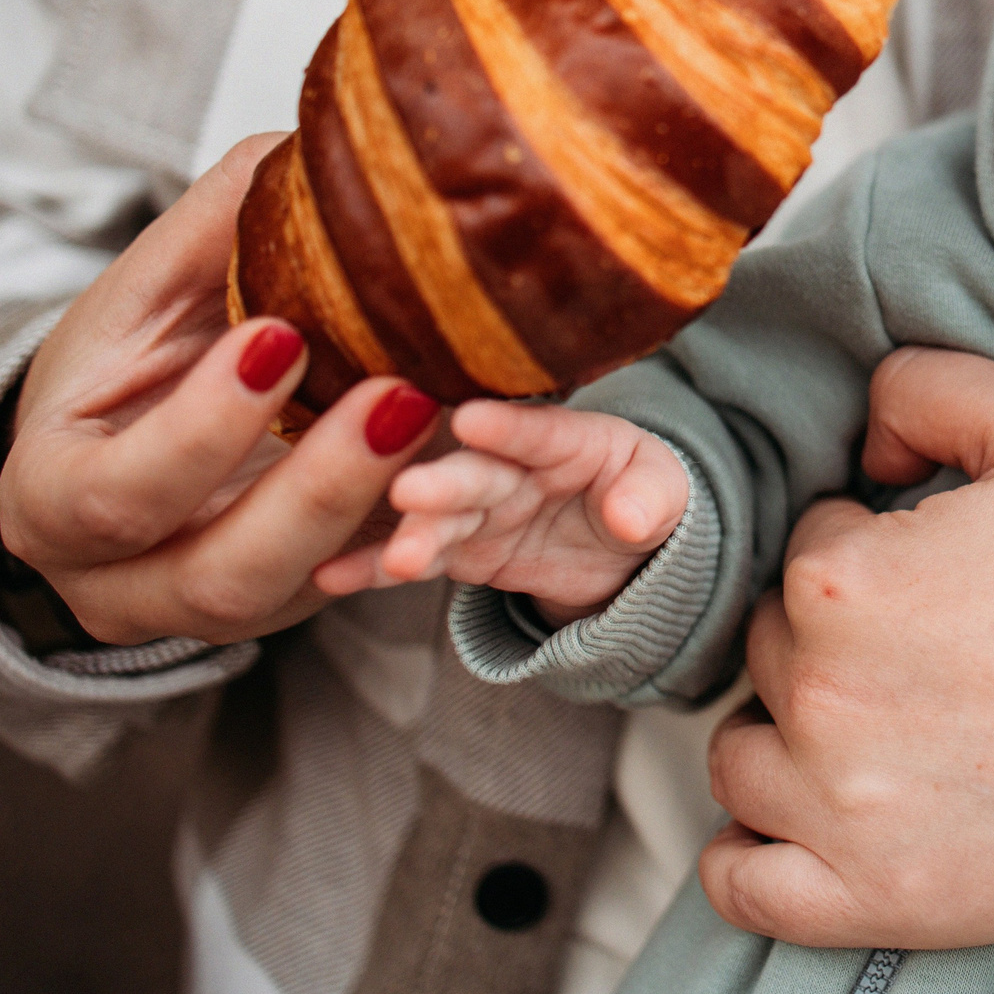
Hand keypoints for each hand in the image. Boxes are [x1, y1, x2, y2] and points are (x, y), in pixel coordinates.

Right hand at [0, 135, 446, 647]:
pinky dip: (409, 530)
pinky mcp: (286, 603)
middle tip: (400, 393)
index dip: (199, 428)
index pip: (114, 492)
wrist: (137, 433)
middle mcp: (118, 580)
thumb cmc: (137, 355)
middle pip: (215, 573)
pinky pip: (351, 587)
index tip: (281, 338)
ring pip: (293, 591)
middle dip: (315, 490)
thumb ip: (215, 228)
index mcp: (53, 495)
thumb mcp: (151, 287)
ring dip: (373, 508)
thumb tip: (303, 150)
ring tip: (443, 413)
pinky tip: (465, 460)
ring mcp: (204, 607)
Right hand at [330, 401, 687, 622]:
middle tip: (408, 489)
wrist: (618, 544)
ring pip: (442, 517)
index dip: (508, 426)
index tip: (471, 418)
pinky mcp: (458, 548)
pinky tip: (327, 574)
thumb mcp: (666, 492)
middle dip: (445, 480)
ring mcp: (480, 505)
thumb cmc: (641, 492)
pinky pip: (416, 558)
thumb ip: (651, 498)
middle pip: (478, 471)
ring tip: (395, 556)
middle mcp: (512, 463)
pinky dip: (374, 568)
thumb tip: (633, 518)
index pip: (539, 429)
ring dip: (412, 533)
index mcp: (567, 435)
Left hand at [697, 347, 993, 974]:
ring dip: (793, 733)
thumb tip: (865, 441)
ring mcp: (845, 813)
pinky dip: (752, 855)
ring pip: (744, 756)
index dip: (880, 546)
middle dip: (841, 636)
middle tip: (949, 646)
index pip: (808, 547)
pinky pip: (745, 886)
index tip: (957, 574)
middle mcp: (823, 696)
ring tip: (893, 725)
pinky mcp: (882, 903)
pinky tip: (811, 820)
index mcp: (844, 576)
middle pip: (773, 649)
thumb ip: (924, 388)